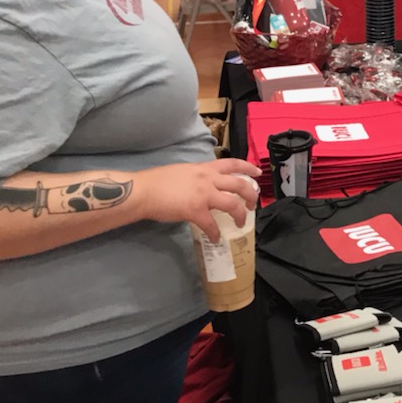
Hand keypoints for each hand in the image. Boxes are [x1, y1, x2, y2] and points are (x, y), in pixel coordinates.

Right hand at [139, 158, 261, 241]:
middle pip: (240, 184)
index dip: (249, 168)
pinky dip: (216, 233)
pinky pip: (212, 225)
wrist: (143, 191)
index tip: (258, 173)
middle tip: (253, 204)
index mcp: (205, 168)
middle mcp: (208, 179)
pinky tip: (216, 238)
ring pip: (233, 204)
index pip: (233, 164)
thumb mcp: (184, 171)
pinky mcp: (195, 210)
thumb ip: (198, 176)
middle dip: (251, 195)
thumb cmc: (158, 181)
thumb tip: (204, 185)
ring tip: (240, 223)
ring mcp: (204, 194)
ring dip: (240, 215)